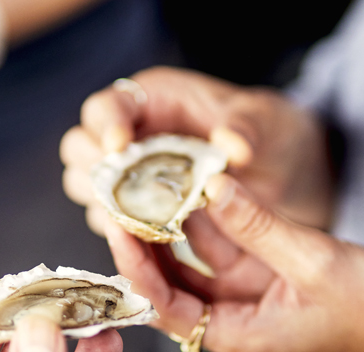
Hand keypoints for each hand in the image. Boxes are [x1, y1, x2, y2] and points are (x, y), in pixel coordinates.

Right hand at [60, 66, 333, 235]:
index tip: (119, 147)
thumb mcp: (267, 124)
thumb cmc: (270, 134)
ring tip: (136, 220)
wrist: (283, 173)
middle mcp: (132, 135)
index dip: (105, 125)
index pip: (107, 107)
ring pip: (87, 186)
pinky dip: (123, 232)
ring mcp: (131, 174)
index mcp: (152, 100)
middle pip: (80, 147)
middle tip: (120, 192)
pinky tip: (149, 239)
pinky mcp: (139, 209)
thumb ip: (249, 129)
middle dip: (95, 171)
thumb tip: (232, 144)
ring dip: (103, 205)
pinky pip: (112, 221)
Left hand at [106, 173, 363, 351]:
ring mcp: (245, 302)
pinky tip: (192, 193)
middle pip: (171, 286)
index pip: (167, 307)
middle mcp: (233, 323)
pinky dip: (207, 225)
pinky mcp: (260, 282)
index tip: (116, 228)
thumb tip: (211, 187)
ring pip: (192, 266)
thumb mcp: (312, 260)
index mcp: (239, 336)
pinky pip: (221, 253)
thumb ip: (258, 224)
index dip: (138, 269)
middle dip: (145, 246)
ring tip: (147, 190)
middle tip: (119, 202)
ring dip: (173, 232)